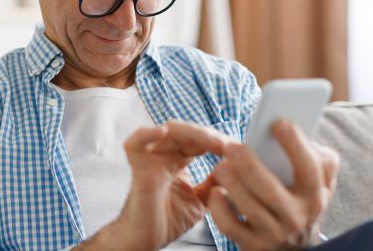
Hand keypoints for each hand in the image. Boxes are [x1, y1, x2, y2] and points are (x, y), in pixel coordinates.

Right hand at [75, 120, 230, 250]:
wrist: (147, 240)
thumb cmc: (167, 221)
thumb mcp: (201, 200)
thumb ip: (214, 183)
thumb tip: (233, 167)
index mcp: (178, 160)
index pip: (198, 140)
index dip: (217, 140)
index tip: (237, 149)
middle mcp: (164, 155)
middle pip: (186, 131)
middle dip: (209, 135)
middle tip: (228, 145)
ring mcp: (151, 159)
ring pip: (169, 131)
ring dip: (193, 132)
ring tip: (212, 142)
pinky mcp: (138, 168)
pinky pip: (135, 144)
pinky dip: (146, 134)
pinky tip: (162, 132)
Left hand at [206, 120, 339, 250]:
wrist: (295, 249)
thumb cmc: (301, 202)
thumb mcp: (320, 184)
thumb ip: (321, 159)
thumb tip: (305, 136)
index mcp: (315, 195)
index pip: (310, 168)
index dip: (295, 144)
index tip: (277, 123)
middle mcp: (296, 217)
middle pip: (271, 191)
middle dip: (249, 166)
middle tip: (231, 146)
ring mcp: (274, 234)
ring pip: (249, 208)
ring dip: (232, 183)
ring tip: (220, 165)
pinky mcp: (253, 245)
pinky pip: (231, 227)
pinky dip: (219, 209)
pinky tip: (215, 192)